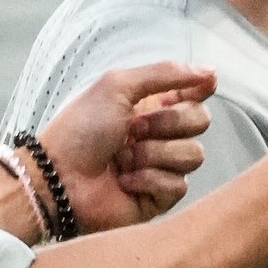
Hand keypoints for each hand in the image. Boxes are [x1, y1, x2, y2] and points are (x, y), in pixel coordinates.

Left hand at [37, 63, 215, 229]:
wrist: (59, 177)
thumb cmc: (80, 130)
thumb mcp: (117, 86)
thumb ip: (164, 74)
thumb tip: (208, 71)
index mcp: (152, 105)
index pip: (195, 93)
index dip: (201, 88)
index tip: (198, 87)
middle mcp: (160, 134)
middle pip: (200, 121)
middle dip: (168, 122)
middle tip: (133, 129)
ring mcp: (162, 166)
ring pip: (193, 155)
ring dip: (155, 153)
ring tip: (123, 158)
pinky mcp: (159, 196)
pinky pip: (178, 185)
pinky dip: (149, 179)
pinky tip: (124, 181)